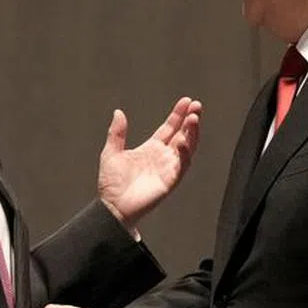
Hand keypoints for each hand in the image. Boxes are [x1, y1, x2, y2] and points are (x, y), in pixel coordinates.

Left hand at [98, 97, 201, 228]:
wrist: (112, 207)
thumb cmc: (111, 184)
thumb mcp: (111, 152)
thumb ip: (117, 133)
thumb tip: (118, 112)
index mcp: (151, 148)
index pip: (169, 128)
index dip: (178, 115)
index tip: (186, 101)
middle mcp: (163, 157)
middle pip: (182, 134)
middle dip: (190, 120)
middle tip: (196, 105)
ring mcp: (168, 168)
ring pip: (187, 147)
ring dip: (192, 133)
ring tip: (194, 118)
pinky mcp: (170, 180)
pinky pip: (182, 165)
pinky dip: (184, 153)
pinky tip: (183, 141)